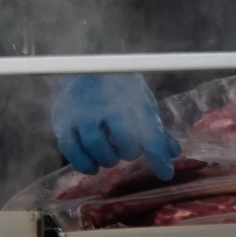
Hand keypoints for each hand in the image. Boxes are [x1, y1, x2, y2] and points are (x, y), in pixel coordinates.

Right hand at [51, 73, 180, 179]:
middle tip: (127, 150)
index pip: (148, 132)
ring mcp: (81, 112)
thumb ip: (154, 128)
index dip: (158, 156)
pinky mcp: (62, 119)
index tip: (165, 172)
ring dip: (108, 159)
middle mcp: (105, 104)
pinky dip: (83, 163)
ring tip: (110, 156)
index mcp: (131, 96)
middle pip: (124, 142)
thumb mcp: (139, 99)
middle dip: (129, 151)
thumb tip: (173, 152)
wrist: (82, 65)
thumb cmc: (116, 85)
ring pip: (97, 147)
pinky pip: (71, 150)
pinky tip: (93, 166)